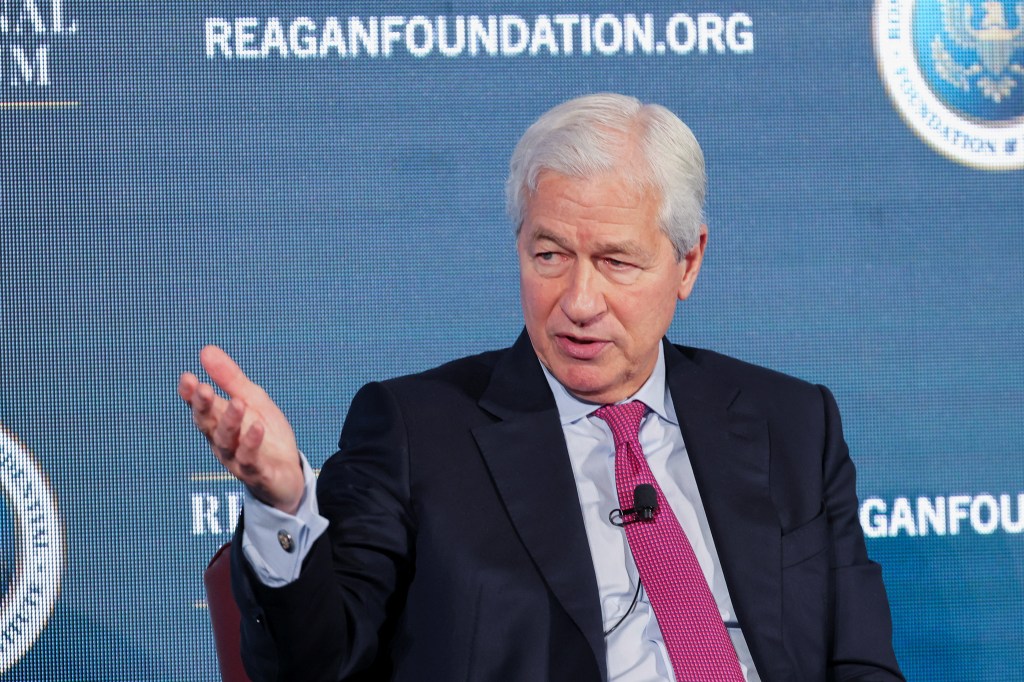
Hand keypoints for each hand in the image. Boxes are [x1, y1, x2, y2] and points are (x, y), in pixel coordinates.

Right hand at [178, 345, 304, 513]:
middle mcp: (222, 441)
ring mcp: (237, 459)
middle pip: (208, 424)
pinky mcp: (256, 472)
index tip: (187, 378)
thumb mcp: (252, 400)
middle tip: (203, 389)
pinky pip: (250, 459)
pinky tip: (258, 427)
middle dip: (204, 407)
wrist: (287, 473)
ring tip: (237, 403)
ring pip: (227, 441)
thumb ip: (230, 378)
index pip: (199, 407)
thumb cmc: (265, 435)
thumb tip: (206, 350)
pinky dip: (252, 443)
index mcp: (218, 422)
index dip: (190, 395)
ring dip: (230, 422)